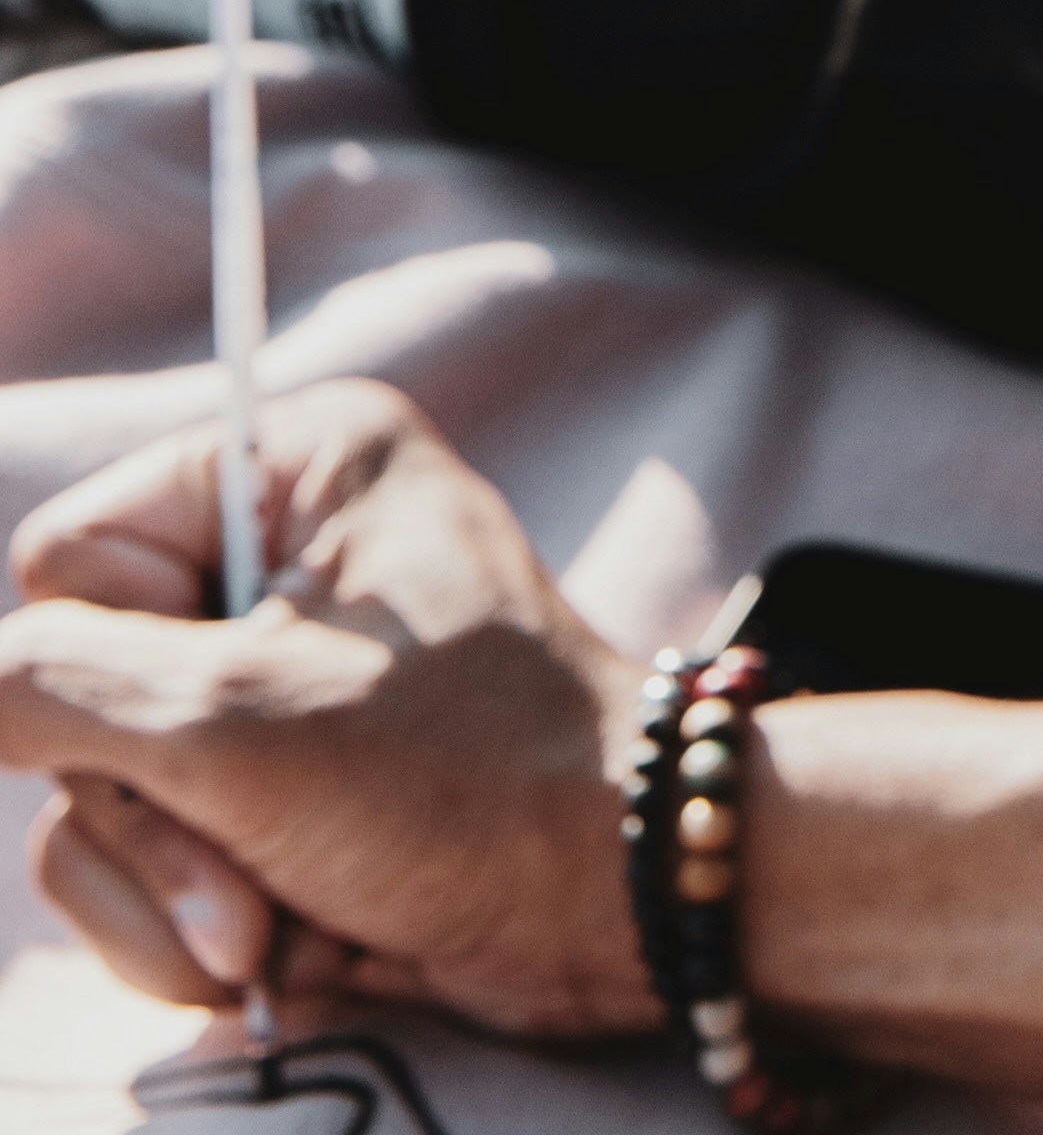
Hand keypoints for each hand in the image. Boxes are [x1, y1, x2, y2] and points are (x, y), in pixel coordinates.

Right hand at [0, 376, 1042, 1103]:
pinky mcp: (273, 797)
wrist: (605, 909)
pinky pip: (150, 867)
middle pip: (72, 698)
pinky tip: (283, 953)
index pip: (67, 561)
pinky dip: (191, 933)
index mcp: (292, 472)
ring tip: (271, 930)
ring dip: (168, 898)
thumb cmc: (459, 779)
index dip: (103, 672)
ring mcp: (270, 690)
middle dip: (148, 821)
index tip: (209, 716)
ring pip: (97, 802)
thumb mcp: (238, 722)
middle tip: (248, 876)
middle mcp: (277, 562)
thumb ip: (53, 690)